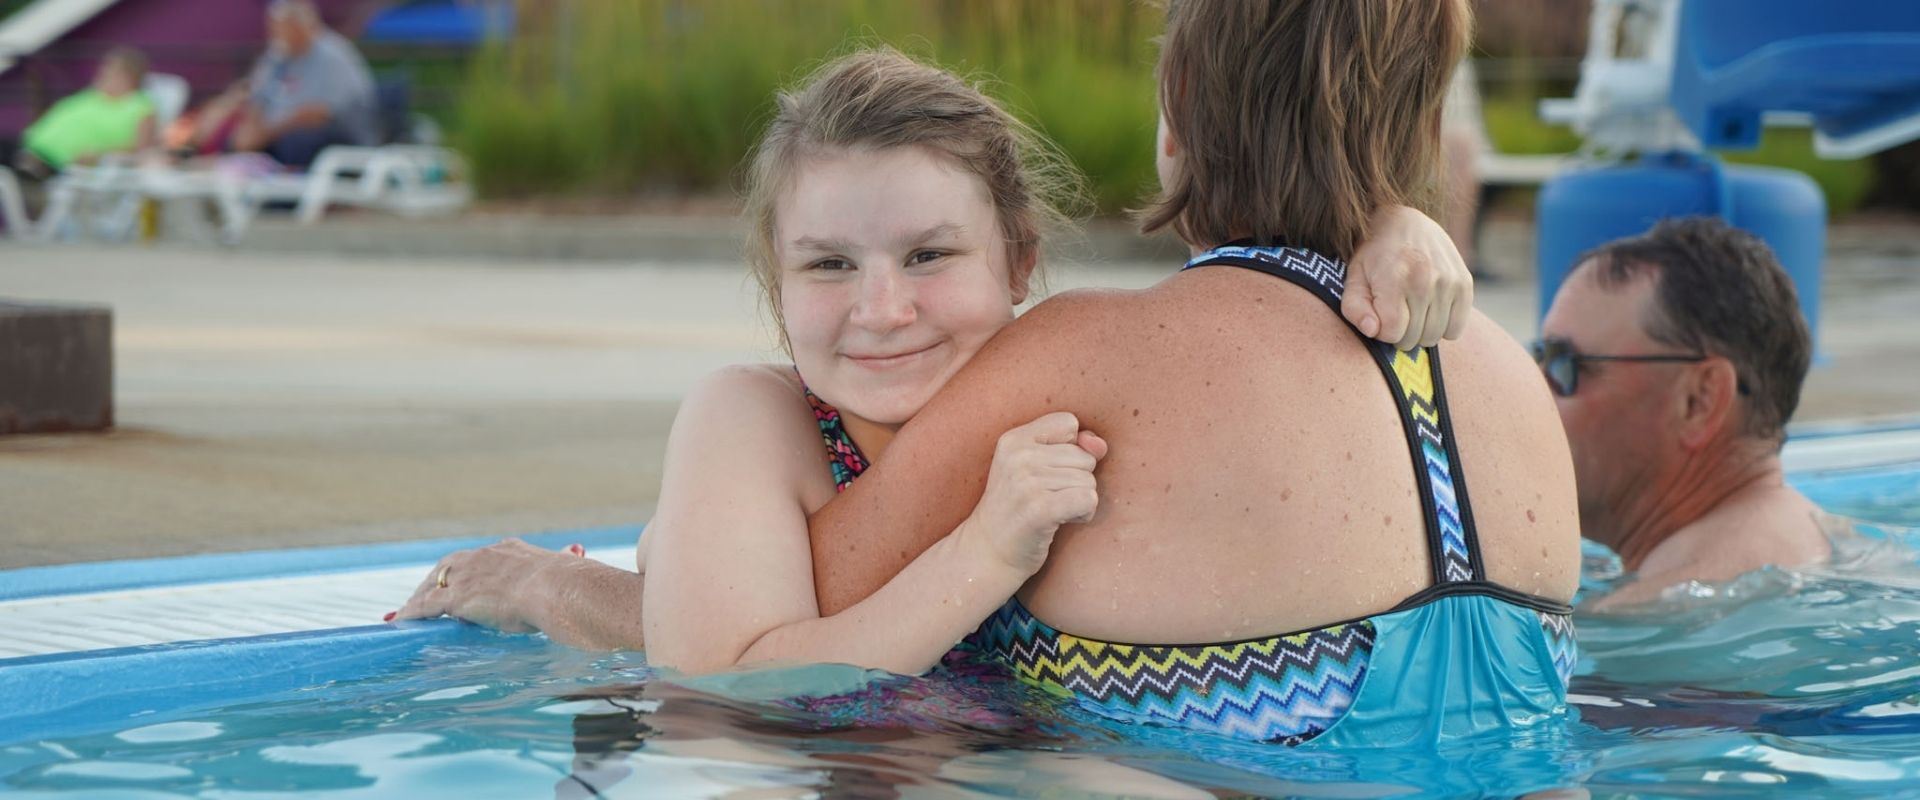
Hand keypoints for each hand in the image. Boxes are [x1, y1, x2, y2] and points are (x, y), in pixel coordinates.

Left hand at [390, 538, 588, 629]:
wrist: (558, 588)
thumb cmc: (570, 585)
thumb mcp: (565, 570)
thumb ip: (565, 562)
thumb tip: (578, 554)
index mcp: (509, 551)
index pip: (479, 558)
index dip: (465, 570)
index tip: (460, 578)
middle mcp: (484, 557)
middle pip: (448, 567)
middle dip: (434, 581)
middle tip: (423, 595)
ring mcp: (468, 576)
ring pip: (432, 585)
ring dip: (417, 599)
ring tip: (404, 612)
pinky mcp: (458, 597)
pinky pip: (425, 605)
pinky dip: (410, 613)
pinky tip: (398, 622)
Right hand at [963, 412, 1108, 575]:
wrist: (988, 552)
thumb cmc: (1018, 508)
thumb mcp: (1035, 468)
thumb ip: (1073, 446)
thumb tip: (1100, 445)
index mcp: (1013, 439)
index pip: (1069, 423)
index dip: (1070, 449)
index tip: (1049, 471)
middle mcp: (1018, 456)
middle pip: (1084, 456)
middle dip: (1077, 480)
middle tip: (1048, 497)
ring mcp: (1027, 482)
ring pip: (1089, 480)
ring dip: (1079, 500)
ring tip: (1053, 511)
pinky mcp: (1040, 509)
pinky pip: (1088, 499)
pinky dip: (1084, 514)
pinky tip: (1063, 521)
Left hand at [1343, 204, 1473, 350]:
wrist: (1405, 222)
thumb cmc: (1375, 256)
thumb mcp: (1354, 278)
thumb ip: (1355, 308)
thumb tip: (1372, 330)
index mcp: (1395, 279)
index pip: (1392, 333)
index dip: (1382, 330)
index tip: (1380, 315)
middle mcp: (1425, 279)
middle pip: (1413, 338)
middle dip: (1400, 332)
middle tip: (1395, 311)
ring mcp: (1449, 282)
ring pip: (1434, 336)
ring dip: (1420, 331)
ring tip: (1412, 309)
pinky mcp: (1465, 284)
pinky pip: (1455, 329)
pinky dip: (1442, 327)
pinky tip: (1431, 310)